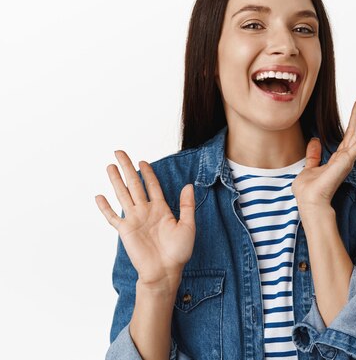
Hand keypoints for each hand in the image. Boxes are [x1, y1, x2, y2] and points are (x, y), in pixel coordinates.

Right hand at [95, 150, 195, 290]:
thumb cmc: (178, 252)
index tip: (143, 161)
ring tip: (110, 166)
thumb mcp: (188, 225)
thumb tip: (188, 185)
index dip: (148, 173)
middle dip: (127, 168)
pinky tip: (98, 196)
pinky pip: (112, 217)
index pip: (152, 185)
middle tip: (119, 152)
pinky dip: (105, 207)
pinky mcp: (125, 231)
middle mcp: (146, 211)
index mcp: (161, 209)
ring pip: (123, 195)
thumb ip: (187, 205)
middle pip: (134, 184)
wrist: (165, 271)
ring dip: (116, 181)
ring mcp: (134, 220)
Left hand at [292, 97, 355, 212]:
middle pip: (354, 132)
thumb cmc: (309, 190)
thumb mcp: (310, 167)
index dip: (352, 121)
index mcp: (338, 159)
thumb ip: (314, 154)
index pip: (348, 136)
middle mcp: (345, 158)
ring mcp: (347, 160)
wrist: (309, 201)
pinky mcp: (347, 162)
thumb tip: (315, 140)